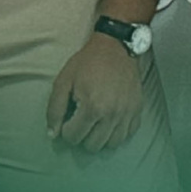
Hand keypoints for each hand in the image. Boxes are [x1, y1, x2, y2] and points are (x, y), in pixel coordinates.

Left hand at [46, 33, 145, 151]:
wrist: (116, 45)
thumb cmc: (88, 62)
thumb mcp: (64, 81)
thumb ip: (55, 109)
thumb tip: (53, 135)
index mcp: (92, 107)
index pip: (73, 138)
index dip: (66, 129)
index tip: (69, 117)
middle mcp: (112, 114)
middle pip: (93, 146)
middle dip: (83, 136)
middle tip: (81, 121)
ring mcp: (127, 113)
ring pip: (112, 144)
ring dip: (101, 138)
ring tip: (96, 123)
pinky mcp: (138, 109)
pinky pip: (128, 134)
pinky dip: (118, 133)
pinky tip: (110, 122)